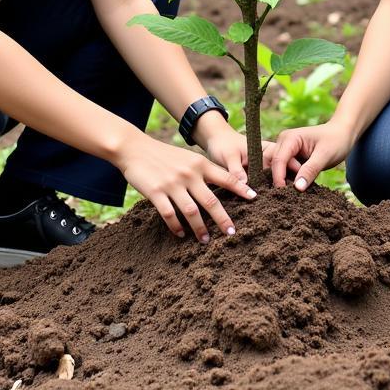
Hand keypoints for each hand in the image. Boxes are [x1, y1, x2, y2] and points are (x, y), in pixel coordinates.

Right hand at [116, 131, 255, 242]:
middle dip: (223, 219)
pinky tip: (181, 234)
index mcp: (199, 164)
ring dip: (200, 228)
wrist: (135, 148)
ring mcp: (172, 184)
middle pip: (211, 200)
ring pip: (192, 211)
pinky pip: (169, 214)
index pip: (225, 177)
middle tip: (232, 233)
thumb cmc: (164, 155)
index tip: (254, 198)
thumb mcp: (187, 158)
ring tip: (206, 241)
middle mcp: (189, 174)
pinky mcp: (156, 192)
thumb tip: (223, 185)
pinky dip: (176, 227)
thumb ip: (203, 171)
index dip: (240, 188)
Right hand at [269, 121, 354, 191]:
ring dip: (283, 178)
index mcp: (290, 138)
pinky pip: (282, 170)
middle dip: (279, 177)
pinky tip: (297, 184)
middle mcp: (283, 142)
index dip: (279, 178)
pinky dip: (287, 178)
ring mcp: (285, 150)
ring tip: (298, 185)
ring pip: (274, 168)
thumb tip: (297, 188)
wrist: (343, 134)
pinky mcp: (289, 158)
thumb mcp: (325, 155)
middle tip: (295, 187)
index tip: (285, 193)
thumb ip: (310, 170)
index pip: (278, 160)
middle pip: (272, 164)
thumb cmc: (335, 141)